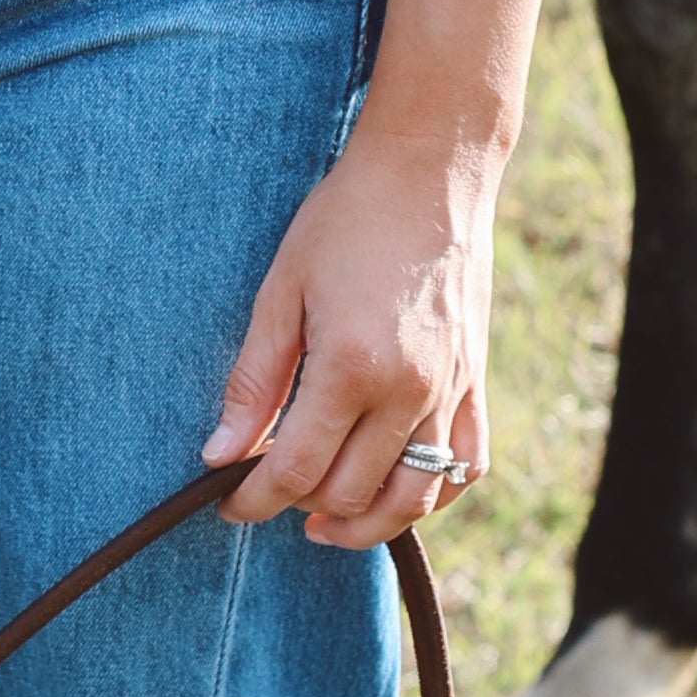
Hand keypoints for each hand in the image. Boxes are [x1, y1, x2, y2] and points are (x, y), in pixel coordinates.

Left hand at [203, 128, 493, 547]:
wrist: (430, 173)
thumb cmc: (345, 221)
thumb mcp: (280, 292)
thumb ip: (253, 381)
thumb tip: (219, 455)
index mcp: (350, 367)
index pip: (295, 469)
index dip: (253, 499)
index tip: (227, 503)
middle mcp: (408, 391)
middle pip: (350, 492)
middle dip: (299, 507)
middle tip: (266, 491)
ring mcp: (451, 392)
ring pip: (414, 498)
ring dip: (366, 523)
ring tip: (324, 521)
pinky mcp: (477, 383)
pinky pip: (468, 467)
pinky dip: (433, 494)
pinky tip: (396, 490)